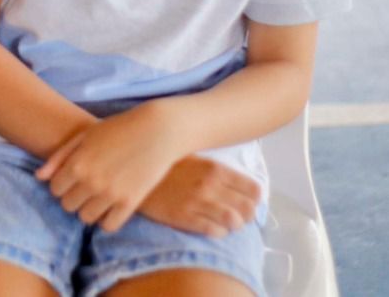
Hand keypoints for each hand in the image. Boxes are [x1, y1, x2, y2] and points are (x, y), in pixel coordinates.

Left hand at [36, 103, 184, 232]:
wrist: (158, 130)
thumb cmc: (118, 129)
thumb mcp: (84, 136)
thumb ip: (59, 157)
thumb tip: (39, 177)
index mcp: (77, 164)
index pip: (55, 190)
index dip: (62, 184)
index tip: (73, 178)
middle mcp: (90, 181)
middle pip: (68, 206)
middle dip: (74, 197)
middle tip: (87, 186)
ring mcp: (110, 194)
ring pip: (86, 218)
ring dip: (89, 209)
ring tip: (99, 196)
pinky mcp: (130, 203)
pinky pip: (109, 226)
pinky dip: (107, 219)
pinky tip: (112, 206)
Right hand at [139, 156, 261, 237]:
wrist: (135, 175)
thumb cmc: (166, 166)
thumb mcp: (194, 157)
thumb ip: (217, 169)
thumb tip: (241, 183)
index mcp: (215, 168)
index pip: (253, 190)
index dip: (254, 199)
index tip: (246, 201)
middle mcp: (210, 185)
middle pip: (247, 209)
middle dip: (246, 215)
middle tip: (237, 215)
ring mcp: (198, 202)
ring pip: (234, 222)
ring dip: (233, 225)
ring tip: (224, 222)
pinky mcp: (185, 218)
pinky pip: (215, 232)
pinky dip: (218, 232)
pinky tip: (211, 226)